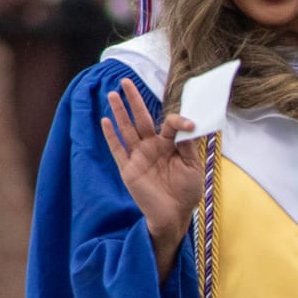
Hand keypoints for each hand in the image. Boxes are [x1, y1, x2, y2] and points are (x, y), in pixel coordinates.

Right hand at [100, 79, 201, 278]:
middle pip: (141, 119)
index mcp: (169, 145)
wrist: (174, 216)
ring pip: (126, 130)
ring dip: (119, 112)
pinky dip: (110, 136)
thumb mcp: (193, 166)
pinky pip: (117, 149)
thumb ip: (188, 145)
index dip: (177, 120)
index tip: (188, 124)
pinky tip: (104, 121)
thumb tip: (187, 124)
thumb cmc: (187, 193)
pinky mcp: (128, 169)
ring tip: (112, 94)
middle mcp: (152, 148)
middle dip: (134, 100)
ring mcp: (138, 157)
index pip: (169, 124)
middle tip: (126, 81)